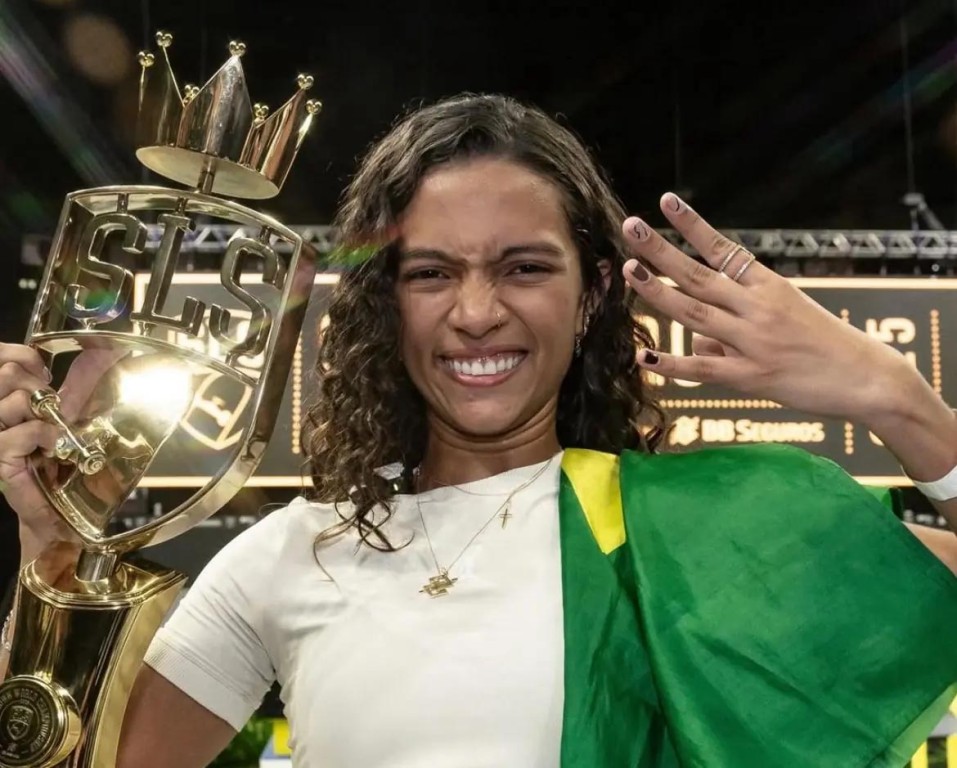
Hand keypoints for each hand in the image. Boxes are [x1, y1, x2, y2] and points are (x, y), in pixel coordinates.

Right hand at [0, 344, 119, 560]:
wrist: (64, 508)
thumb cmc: (69, 459)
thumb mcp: (81, 407)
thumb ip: (87, 374)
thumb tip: (109, 343)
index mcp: (6, 397)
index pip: (0, 358)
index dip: (17, 355)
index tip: (42, 369)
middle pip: (5, 374)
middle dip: (35, 387)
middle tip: (50, 410)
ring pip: (14, 400)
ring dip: (43, 416)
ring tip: (52, 434)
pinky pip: (22, 432)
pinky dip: (43, 436)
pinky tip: (50, 448)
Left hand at [620, 192, 915, 424]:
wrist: (868, 378)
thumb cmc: (824, 343)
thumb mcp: (785, 316)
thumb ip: (735, 322)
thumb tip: (694, 339)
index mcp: (768, 285)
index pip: (722, 249)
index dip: (692, 225)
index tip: (666, 201)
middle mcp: (758, 308)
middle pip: (699, 275)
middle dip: (661, 250)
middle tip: (630, 227)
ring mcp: (753, 342)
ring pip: (695, 314)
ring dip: (658, 292)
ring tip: (629, 271)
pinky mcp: (752, 377)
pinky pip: (704, 368)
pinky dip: (672, 363)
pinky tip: (644, 358)